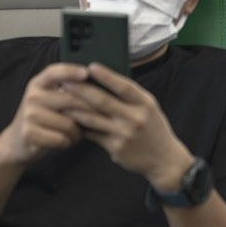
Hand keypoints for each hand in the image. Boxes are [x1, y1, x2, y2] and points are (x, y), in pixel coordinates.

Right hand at [0, 63, 89, 164]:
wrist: (17, 142)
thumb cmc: (44, 118)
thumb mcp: (51, 99)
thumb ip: (67, 90)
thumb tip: (98, 85)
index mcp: (39, 83)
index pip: (54, 71)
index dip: (71, 71)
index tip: (87, 72)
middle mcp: (32, 96)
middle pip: (70, 100)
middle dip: (90, 111)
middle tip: (98, 118)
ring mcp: (29, 115)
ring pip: (68, 123)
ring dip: (78, 132)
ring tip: (77, 133)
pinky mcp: (29, 133)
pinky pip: (60, 138)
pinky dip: (68, 142)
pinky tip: (66, 141)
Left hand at [63, 63, 193, 190]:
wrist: (164, 160)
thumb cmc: (153, 128)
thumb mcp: (149, 108)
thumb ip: (131, 97)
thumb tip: (105, 81)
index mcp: (145, 103)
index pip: (124, 86)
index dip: (107, 76)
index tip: (91, 66)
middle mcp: (135, 118)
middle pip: (103, 101)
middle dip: (81, 90)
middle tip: (65, 81)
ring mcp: (124, 134)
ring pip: (93, 118)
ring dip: (75, 108)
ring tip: (61, 100)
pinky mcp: (115, 149)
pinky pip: (93, 134)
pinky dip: (81, 126)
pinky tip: (70, 120)